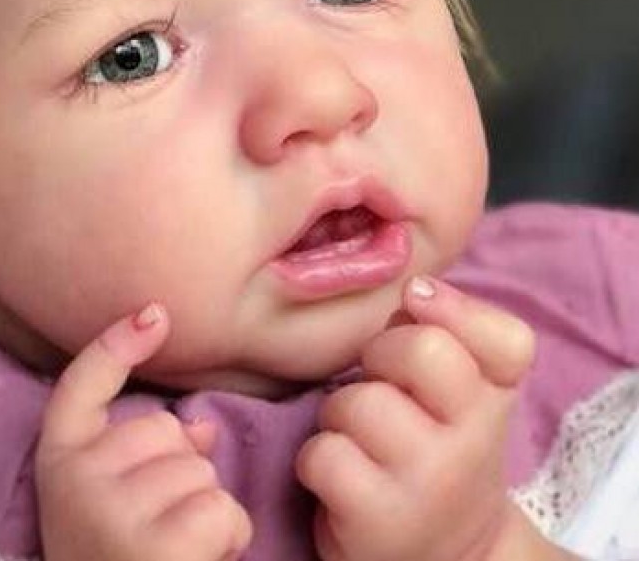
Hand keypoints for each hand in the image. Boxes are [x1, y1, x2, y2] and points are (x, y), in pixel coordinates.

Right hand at [35, 303, 253, 560]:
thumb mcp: (112, 506)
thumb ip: (147, 457)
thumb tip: (200, 427)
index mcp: (57, 462)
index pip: (79, 383)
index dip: (116, 343)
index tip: (154, 312)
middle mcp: (75, 479)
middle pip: (165, 428)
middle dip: (179, 472)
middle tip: (154, 530)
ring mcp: (111, 509)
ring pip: (201, 469)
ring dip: (206, 510)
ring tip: (172, 553)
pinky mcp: (154, 545)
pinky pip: (222, 508)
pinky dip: (227, 538)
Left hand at [295, 277, 536, 560]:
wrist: (437, 558)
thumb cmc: (428, 448)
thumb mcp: (452, 390)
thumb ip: (436, 329)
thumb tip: (413, 290)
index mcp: (495, 400)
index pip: (508, 341)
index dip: (456, 308)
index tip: (417, 298)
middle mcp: (477, 444)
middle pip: (423, 350)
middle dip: (381, 355)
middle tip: (381, 385)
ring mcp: (433, 485)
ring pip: (359, 403)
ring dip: (339, 415)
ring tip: (358, 441)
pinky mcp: (384, 523)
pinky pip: (324, 455)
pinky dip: (316, 462)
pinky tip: (340, 479)